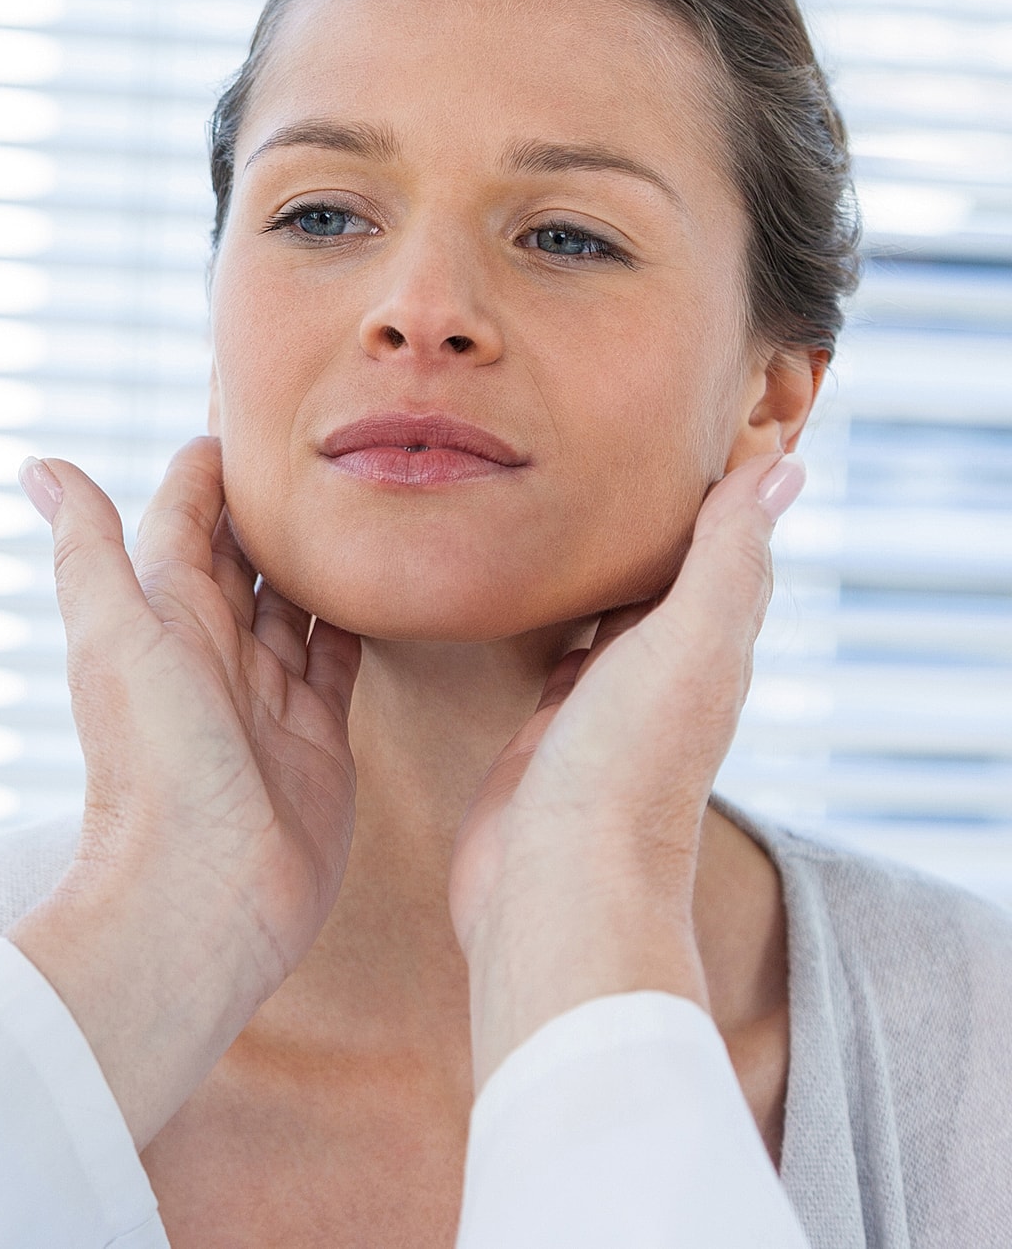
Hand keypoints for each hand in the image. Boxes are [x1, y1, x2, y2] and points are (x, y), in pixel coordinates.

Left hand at [11, 437, 360, 1145]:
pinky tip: (382, 584)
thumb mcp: (117, 637)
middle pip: (248, 556)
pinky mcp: (319, 734)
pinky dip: (357, 621)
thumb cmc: (153, 766)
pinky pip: (340, 660)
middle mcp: (216, 648)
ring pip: (299, 602)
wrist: (202, 897)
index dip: (214, 467)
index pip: (190, 520)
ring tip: (364, 500)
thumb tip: (39, 465)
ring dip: (322, 556)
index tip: (250, 409)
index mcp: (166, 616)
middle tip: (328, 442)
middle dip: (276, 503)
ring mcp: (270, 693)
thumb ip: (91, 550)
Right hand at [448, 451, 805, 1088]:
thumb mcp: (689, 642)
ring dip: (605, 571)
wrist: (557, 885)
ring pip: (611, 618)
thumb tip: (787, 470)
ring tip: (577, 506)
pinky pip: (557, 657)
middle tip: (631, 455)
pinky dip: (552, 618)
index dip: (723, 496)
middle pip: (669, 583)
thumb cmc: (628, 766)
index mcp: (707, 649)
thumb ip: (729, 557)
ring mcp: (603, 706)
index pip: (728, 556)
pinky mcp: (546, 732)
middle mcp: (662, 675)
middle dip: (658, 526)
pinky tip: (529, 595)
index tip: (704, 432)